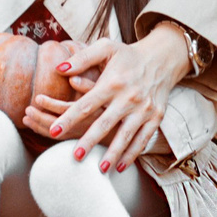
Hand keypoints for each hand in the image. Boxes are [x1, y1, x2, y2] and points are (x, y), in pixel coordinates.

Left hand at [44, 22, 188, 166]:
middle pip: (105, 123)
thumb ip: (82, 58)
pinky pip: (143, 139)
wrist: (163, 58)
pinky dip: (133, 154)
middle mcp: (129, 97)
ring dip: (113, 153)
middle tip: (75, 156)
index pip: (86, 103)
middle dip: (90, 141)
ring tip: (100, 168)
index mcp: (112, 82)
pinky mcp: (156, 117)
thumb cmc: (128, 55)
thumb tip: (59, 69)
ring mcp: (144, 109)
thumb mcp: (106, 48)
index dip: (69, 118)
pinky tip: (120, 167)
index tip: (53, 131)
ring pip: (126, 135)